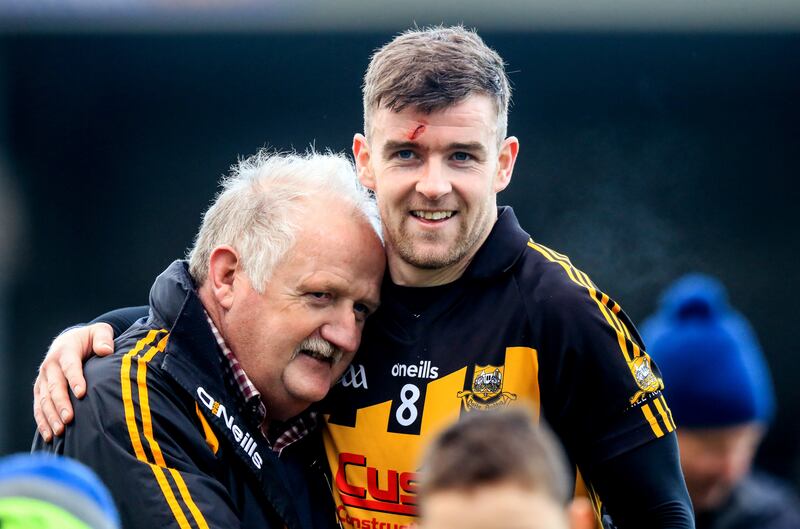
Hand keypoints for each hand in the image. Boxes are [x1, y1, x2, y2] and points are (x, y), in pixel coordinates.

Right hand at [33, 322, 114, 441]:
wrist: (69, 341)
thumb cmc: (90, 339)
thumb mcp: (99, 332)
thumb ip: (103, 338)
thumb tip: (106, 350)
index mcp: (65, 350)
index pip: (70, 366)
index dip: (75, 379)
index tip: (81, 394)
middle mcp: (50, 365)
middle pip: (55, 386)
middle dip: (61, 403)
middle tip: (69, 419)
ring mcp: (43, 379)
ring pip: (44, 400)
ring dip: (51, 416)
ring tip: (60, 431)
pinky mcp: (40, 390)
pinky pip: (38, 407)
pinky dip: (42, 421)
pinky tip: (49, 435)